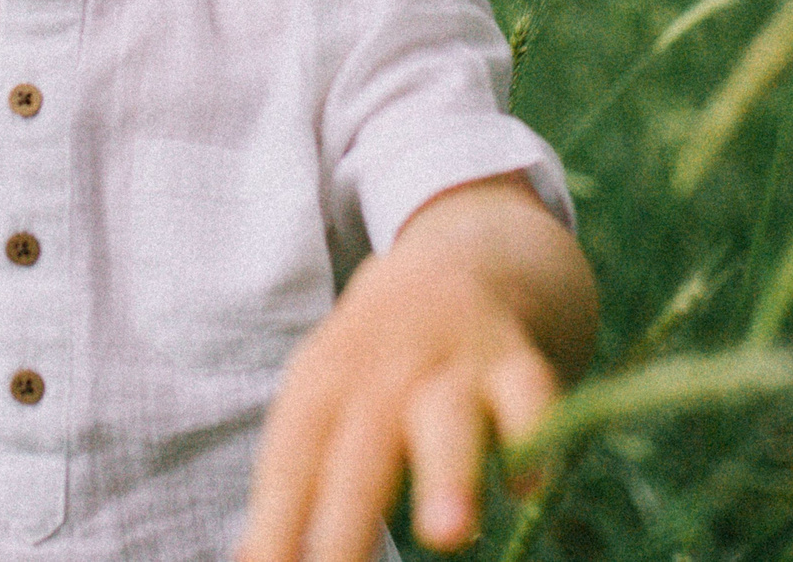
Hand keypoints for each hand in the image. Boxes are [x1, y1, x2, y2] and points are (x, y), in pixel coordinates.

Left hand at [236, 174, 595, 561]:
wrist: (463, 260)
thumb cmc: (379, 362)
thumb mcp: (327, 396)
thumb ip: (299, 481)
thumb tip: (256, 561)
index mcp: (324, 379)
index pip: (292, 457)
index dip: (277, 519)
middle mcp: (384, 369)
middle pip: (362, 448)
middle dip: (351, 517)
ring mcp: (454, 362)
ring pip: (448, 416)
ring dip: (447, 474)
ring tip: (446, 533)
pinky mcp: (518, 362)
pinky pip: (530, 397)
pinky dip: (535, 438)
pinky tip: (528, 488)